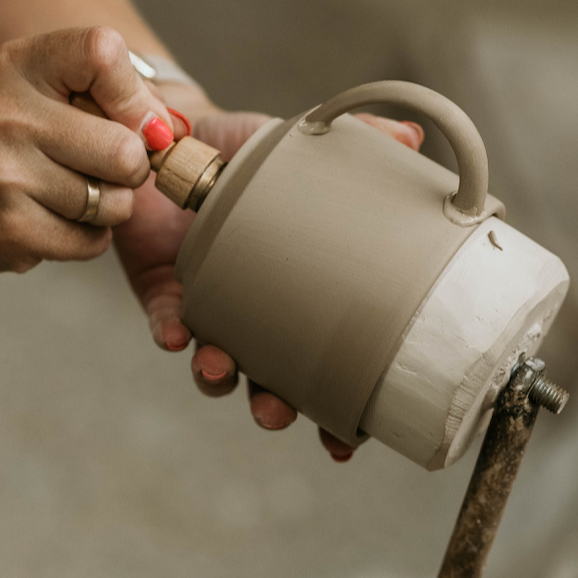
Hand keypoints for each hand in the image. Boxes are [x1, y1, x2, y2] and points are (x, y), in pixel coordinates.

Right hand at [0, 27, 185, 276]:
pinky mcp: (9, 228)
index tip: (132, 122)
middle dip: (130, 170)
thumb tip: (167, 131)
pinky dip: (86, 238)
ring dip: (106, 208)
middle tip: (101, 169)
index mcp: (21, 65)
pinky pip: (93, 242)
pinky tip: (50, 221)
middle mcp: (7, 114)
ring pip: (114, 202)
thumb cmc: (5, 142)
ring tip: (65, 195)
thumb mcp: (43, 93)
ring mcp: (3, 173)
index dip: (136, 97)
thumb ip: (111, 97)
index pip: (104, 52)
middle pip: (125, 149)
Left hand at [114, 88, 423, 461]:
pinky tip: (177, 335)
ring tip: (222, 369)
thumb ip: (358, 146)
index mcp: (297, 295)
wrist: (175, 135)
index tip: (346, 442)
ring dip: (218, 377)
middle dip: (274, 406)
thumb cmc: (245, 150)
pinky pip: (166, 323)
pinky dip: (171, 334)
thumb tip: (413, 138)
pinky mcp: (164, 291)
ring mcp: (210, 308)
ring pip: (215, 365)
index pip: (324, 365)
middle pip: (269, 381)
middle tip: (279, 412)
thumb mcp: (303, 148)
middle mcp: (255, 313)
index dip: (334, 410)